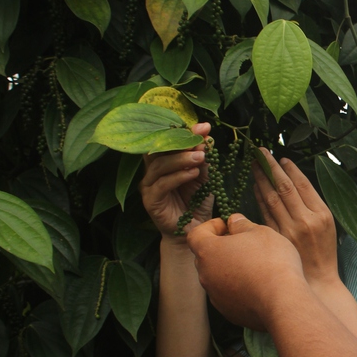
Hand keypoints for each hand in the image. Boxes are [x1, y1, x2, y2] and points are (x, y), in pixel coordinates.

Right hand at [141, 122, 212, 238]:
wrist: (195, 230)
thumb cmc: (197, 202)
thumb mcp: (204, 177)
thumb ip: (203, 159)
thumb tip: (206, 137)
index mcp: (164, 162)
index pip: (169, 141)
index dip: (184, 131)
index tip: (204, 127)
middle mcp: (153, 171)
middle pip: (160, 150)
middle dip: (182, 142)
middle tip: (201, 140)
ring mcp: (149, 185)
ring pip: (160, 165)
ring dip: (181, 159)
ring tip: (200, 157)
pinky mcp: (150, 200)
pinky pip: (162, 184)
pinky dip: (178, 176)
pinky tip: (193, 173)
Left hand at [186, 215, 305, 330]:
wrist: (283, 302)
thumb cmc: (272, 261)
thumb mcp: (260, 232)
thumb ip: (242, 224)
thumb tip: (233, 221)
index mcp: (208, 251)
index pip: (196, 234)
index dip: (211, 226)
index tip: (228, 226)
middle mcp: (206, 275)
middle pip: (206, 257)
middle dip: (221, 248)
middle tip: (244, 243)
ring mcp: (216, 296)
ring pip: (217, 277)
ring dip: (230, 269)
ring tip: (255, 265)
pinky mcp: (228, 312)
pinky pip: (229, 295)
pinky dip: (239, 288)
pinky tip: (259, 285)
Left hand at [252, 149, 340, 285]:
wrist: (317, 282)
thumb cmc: (323, 253)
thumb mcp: (327, 225)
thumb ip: (312, 205)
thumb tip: (292, 183)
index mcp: (321, 214)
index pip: (302, 185)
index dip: (289, 169)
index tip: (280, 157)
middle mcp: (305, 220)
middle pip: (284, 188)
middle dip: (270, 167)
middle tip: (259, 152)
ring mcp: (288, 231)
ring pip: (271, 199)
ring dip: (261, 180)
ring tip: (254, 165)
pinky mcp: (275, 241)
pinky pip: (264, 215)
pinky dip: (258, 199)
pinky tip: (255, 188)